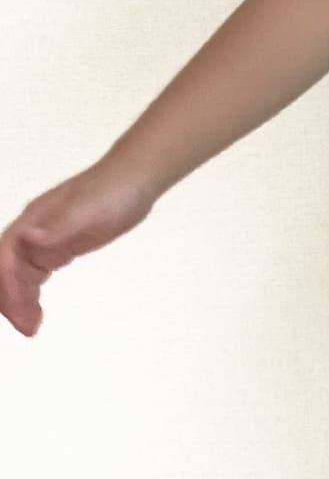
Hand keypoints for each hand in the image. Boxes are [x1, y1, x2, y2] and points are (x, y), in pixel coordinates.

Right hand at [0, 159, 155, 336]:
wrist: (138, 176)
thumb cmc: (115, 191)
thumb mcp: (88, 211)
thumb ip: (59, 227)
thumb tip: (29, 238)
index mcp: (35, 220)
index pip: (8, 259)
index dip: (9, 289)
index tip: (21, 316)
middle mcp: (34, 229)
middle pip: (9, 269)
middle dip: (11, 300)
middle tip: (29, 328)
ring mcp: (47, 236)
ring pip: (20, 273)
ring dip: (20, 300)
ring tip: (32, 325)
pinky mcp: (62, 242)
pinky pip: (36, 271)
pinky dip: (31, 291)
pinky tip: (36, 308)